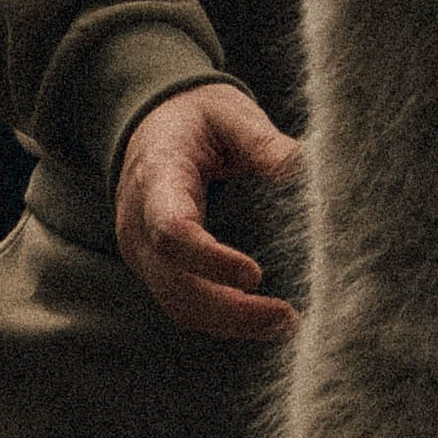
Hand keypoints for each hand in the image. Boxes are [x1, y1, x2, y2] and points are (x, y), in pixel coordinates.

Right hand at [114, 82, 302, 338]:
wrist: (153, 123)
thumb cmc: (196, 116)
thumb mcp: (229, 112)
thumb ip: (260, 139)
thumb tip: (299, 167)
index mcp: (156, 178)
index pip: (172, 231)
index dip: (211, 260)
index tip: (256, 275)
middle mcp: (138, 222)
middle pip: (175, 283)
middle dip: (230, 309)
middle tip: (287, 318)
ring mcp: (141, 250)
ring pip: (177, 303)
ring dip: (228, 322)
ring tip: (283, 325)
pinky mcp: (154, 266)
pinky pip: (181, 303)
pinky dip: (219, 317)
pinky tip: (260, 320)